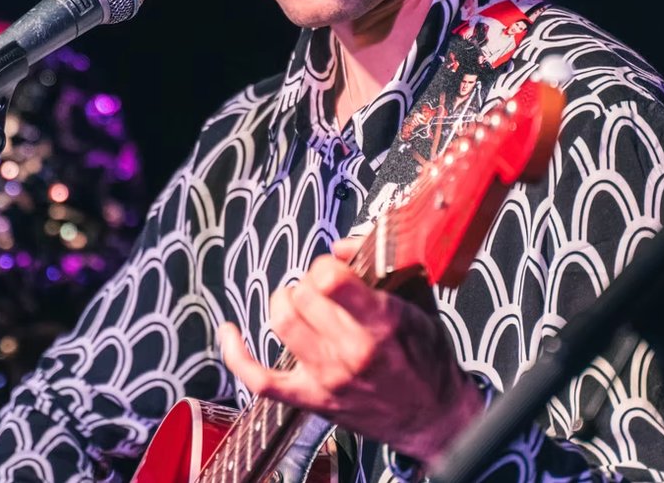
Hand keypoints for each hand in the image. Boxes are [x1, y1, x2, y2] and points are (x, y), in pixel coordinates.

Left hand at [218, 237, 485, 462]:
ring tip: (298, 301)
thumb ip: (383, 267)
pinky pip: (260, 378)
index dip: (326, 265)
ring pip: (282, 323)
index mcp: (382, 324)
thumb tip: (342, 245)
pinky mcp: (310, 399)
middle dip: (308, 281)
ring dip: (284, 301)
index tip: (333, 268)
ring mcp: (326, 378)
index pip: (332, 279)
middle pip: (303, 296)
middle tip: (322, 288)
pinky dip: (237, 354)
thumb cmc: (429, 361)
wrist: (434, 417)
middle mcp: (351, 352)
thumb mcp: (418, 304)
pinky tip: (229, 332)